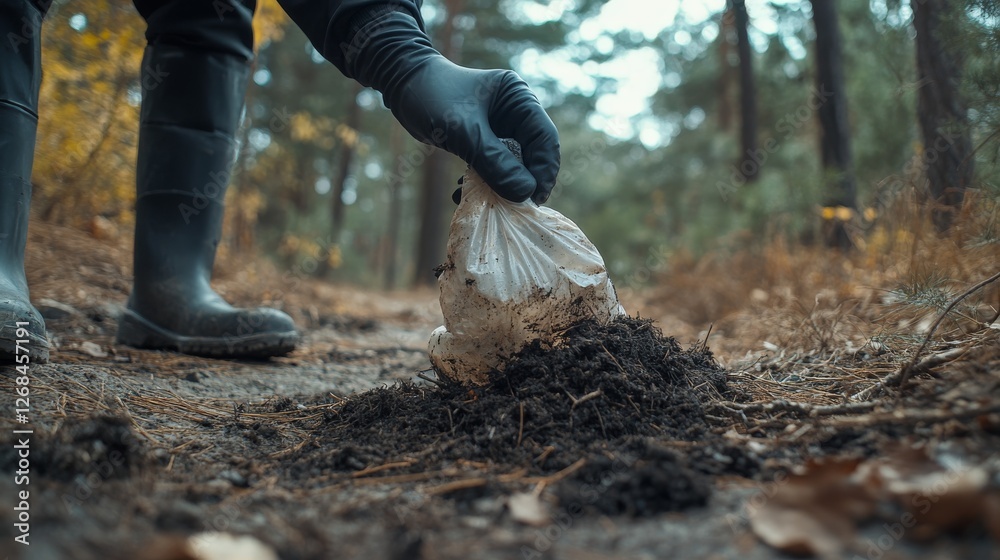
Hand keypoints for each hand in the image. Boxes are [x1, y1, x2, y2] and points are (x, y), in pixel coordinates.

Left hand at [345, 10, 559, 203]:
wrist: (401, 84)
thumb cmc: (432, 97)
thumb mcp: (464, 131)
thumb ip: (494, 162)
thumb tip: (524, 193)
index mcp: (519, 98)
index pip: (545, 138)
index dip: (545, 170)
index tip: (535, 198)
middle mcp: (515, 111)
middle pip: (532, 154)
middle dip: (523, 182)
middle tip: (514, 208)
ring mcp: (500, 126)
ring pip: (512, 164)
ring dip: (500, 186)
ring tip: (486, 204)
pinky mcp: (483, 138)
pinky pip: (492, 166)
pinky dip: (481, 181)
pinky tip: (460, 193)